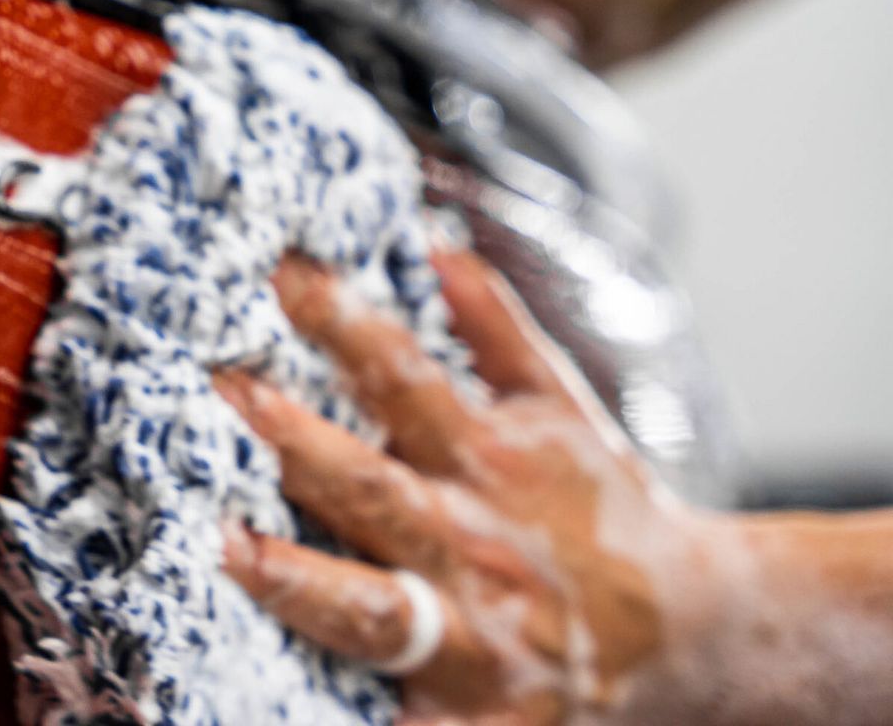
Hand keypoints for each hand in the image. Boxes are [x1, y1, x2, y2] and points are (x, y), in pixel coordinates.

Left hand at [215, 251, 730, 723]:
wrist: (699, 635)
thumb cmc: (602, 513)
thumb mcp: (562, 411)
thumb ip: (497, 330)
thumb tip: (437, 245)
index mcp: (487, 461)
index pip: (402, 377)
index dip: (343, 324)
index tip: (281, 276)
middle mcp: (470, 542)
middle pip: (372, 488)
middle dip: (298, 442)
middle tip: (227, 392)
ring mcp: (470, 635)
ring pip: (373, 607)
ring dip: (298, 579)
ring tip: (224, 552)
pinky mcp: (477, 717)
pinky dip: (378, 725)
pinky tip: (275, 716)